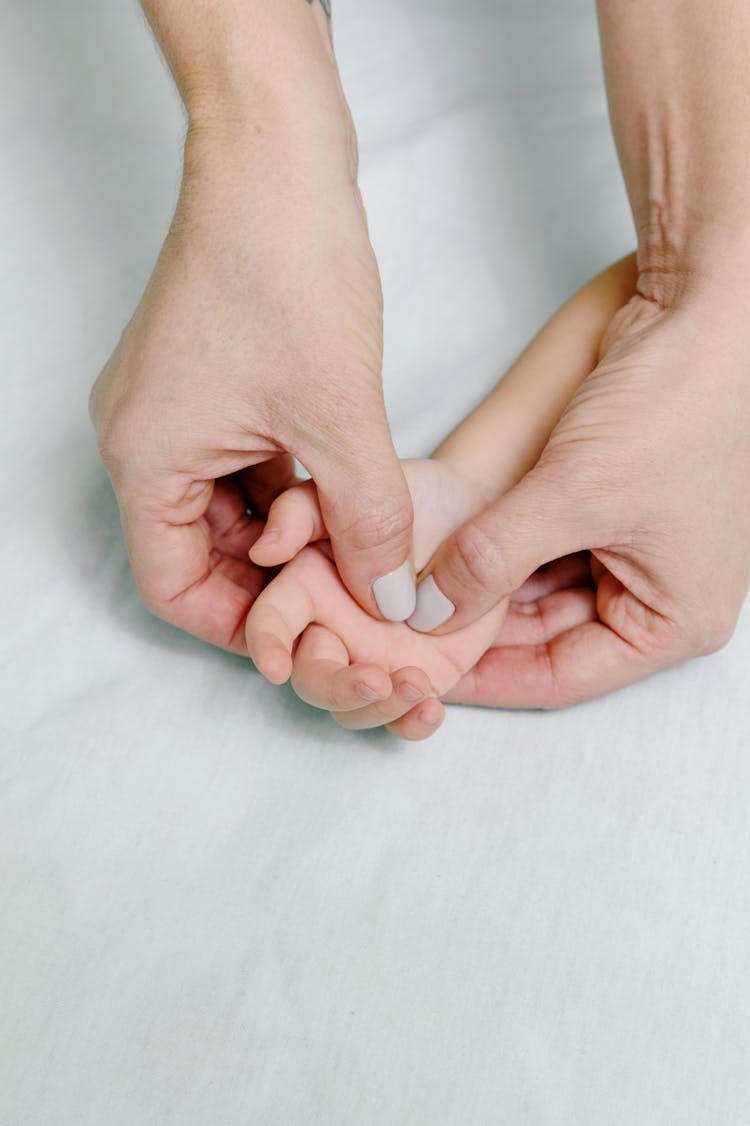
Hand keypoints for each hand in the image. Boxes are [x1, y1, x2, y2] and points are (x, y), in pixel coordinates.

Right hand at [89, 110, 414, 654]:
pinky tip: (340, 490)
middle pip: (198, 551)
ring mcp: (169, 406)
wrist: (276, 158)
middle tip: (343, 594)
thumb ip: (369, 520)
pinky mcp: (204, 380)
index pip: (173, 588)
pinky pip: (237, 460)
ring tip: (353, 546)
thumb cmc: (287, 271)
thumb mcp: (341, 418)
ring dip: (286, 532)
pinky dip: (286, 485)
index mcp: (145, 458)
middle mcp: (141, 438)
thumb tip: (390, 597)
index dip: (241, 625)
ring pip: (225, 506)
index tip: (309, 635)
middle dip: (272, 579)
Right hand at [246, 459, 505, 737]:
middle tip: (374, 676)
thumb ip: (307, 510)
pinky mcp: (420, 677)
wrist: (489, 516)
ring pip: (352, 708)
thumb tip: (267, 549)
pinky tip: (431, 707)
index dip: (266, 646)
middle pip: (310, 677)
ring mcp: (375, 658)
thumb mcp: (362, 482)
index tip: (275, 667)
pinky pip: (404, 717)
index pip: (270, 622)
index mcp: (307, 584)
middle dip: (335, 686)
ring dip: (376, 707)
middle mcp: (334, 628)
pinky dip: (412, 722)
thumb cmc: (420, 494)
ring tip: (415, 684)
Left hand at [414, 292, 749, 706]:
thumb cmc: (676, 405)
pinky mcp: (608, 511)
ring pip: (537, 592)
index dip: (485, 678)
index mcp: (673, 621)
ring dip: (481, 585)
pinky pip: (540, 548)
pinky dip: (497, 548)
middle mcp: (657, 596)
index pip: (560, 677)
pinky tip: (446, 547)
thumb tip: (428, 611)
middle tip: (402, 631)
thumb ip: (493, 559)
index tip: (419, 676)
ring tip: (413, 589)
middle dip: (477, 627)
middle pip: (546, 636)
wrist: (703, 310)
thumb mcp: (574, 493)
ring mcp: (633, 552)